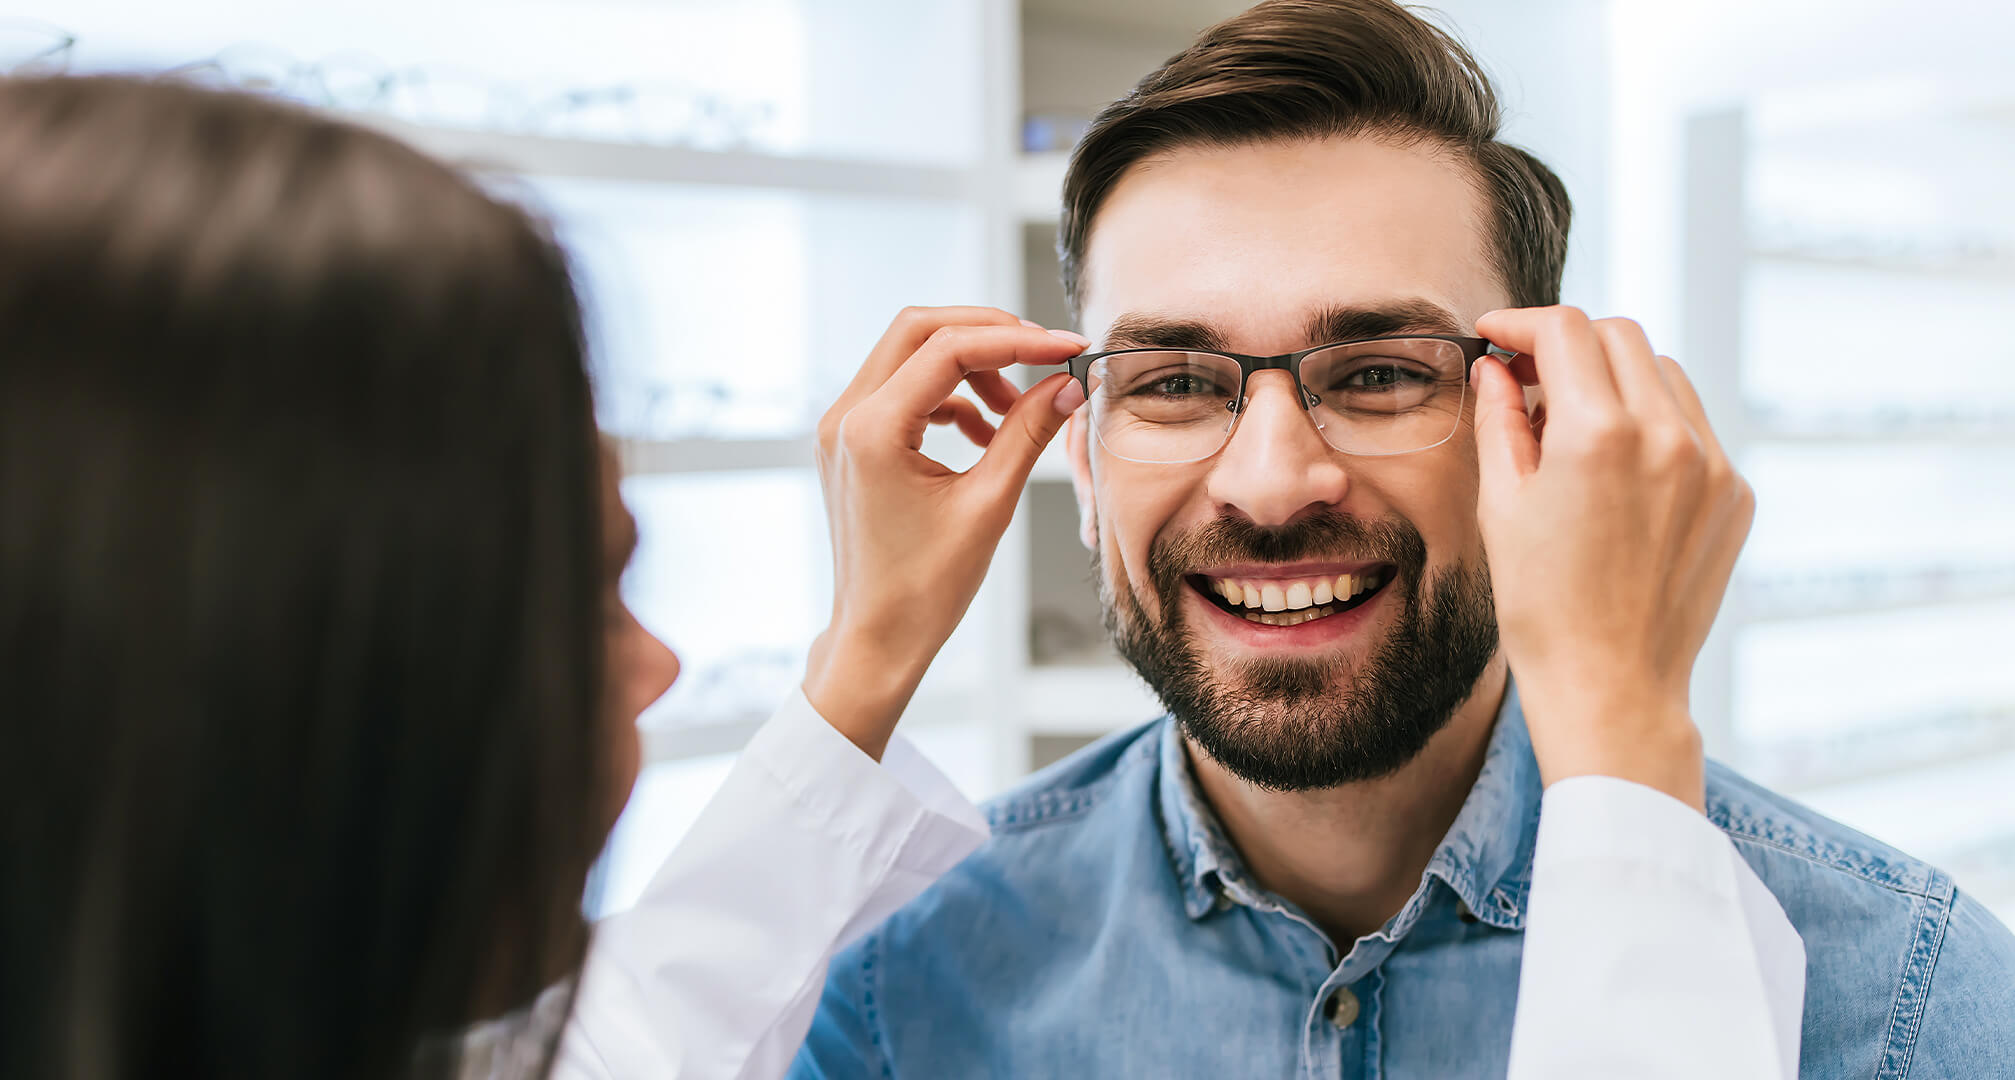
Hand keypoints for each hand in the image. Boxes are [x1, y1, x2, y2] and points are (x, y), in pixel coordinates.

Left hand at [802, 306, 1088, 759]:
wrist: (877, 639)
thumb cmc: (924, 590)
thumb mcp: (989, 505)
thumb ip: (1027, 435)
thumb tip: (1067, 385)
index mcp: (872, 430)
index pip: (949, 348)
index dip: (1017, 341)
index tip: (1066, 347)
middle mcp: (845, 418)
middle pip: (919, 330)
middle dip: (987, 334)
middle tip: (1042, 356)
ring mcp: (841, 428)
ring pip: (909, 355)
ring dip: (969, 367)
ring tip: (1017, 410)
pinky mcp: (850, 443)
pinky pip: (902, 391)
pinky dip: (949, 397)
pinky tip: (986, 434)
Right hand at [1471, 306, 1754, 810]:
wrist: (1611, 683)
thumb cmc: (1542, 605)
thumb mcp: (1502, 505)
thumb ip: (1501, 421)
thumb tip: (1496, 370)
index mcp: (1599, 434)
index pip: (1565, 331)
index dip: (1521, 323)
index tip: (1496, 336)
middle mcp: (1667, 436)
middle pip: (1619, 336)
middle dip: (1568, 344)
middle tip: (1527, 378)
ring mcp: (1711, 463)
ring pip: (1662, 373)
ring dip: (1614, 378)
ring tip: (1574, 426)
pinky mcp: (1734, 492)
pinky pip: (1692, 425)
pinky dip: (1652, 423)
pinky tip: (1616, 470)